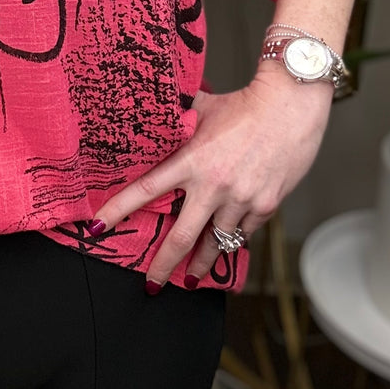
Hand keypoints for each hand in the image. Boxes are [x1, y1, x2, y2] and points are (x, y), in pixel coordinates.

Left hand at [91, 67, 332, 287]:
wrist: (291, 106)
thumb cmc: (246, 104)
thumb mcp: (202, 109)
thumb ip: (179, 121)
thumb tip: (158, 118)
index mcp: (191, 160)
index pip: (146, 189)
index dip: (118, 211)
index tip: (98, 229)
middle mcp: (213, 185)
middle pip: (182, 236)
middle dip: (163, 266)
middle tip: (152, 285)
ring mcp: (241, 200)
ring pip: (216, 243)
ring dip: (202, 262)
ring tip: (192, 277)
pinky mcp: (265, 206)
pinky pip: (244, 232)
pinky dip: (233, 239)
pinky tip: (227, 245)